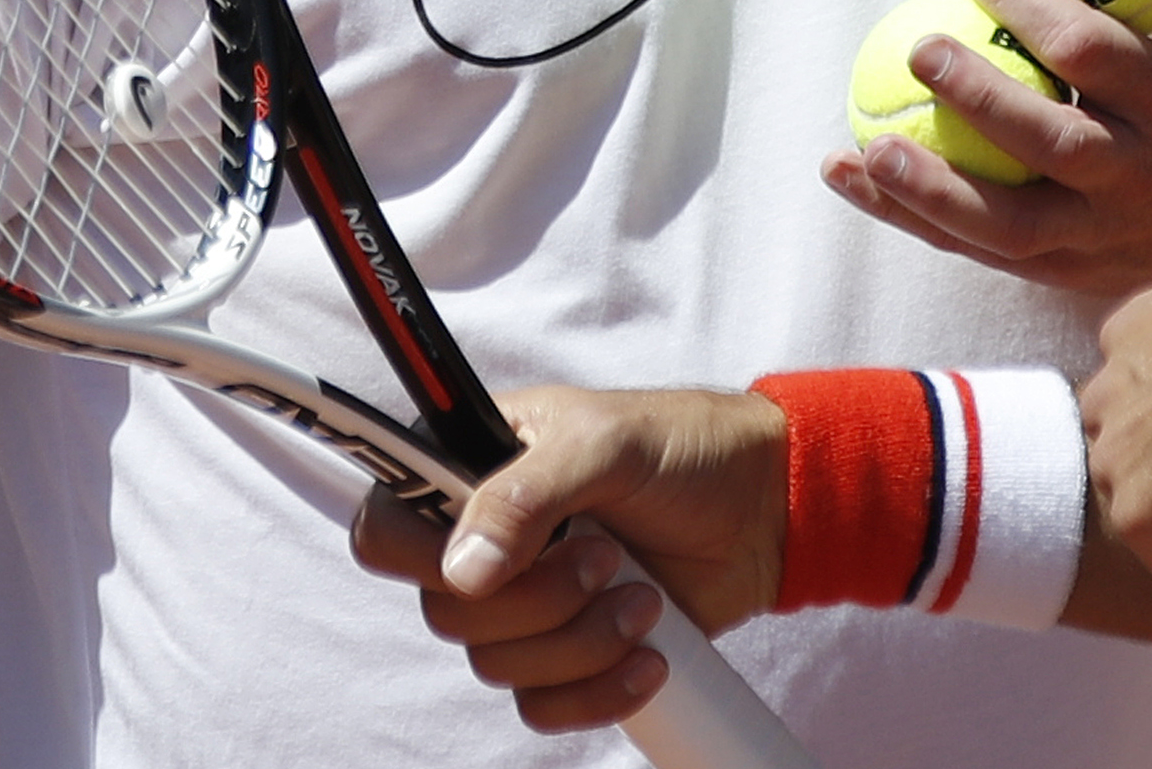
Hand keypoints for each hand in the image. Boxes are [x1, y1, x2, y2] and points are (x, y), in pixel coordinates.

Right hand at [346, 385, 784, 737]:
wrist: (764, 510)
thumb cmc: (686, 451)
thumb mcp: (605, 444)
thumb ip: (524, 496)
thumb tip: (462, 572)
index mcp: (472, 468)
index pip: (387, 527)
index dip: (418, 557)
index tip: (485, 564)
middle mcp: (486, 539)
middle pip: (447, 614)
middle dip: (538, 600)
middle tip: (605, 560)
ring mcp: (526, 601)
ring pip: (498, 666)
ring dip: (580, 642)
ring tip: (644, 597)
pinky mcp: (567, 654)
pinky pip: (542, 706)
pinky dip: (597, 692)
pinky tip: (648, 656)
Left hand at [820, 0, 1151, 293]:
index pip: (1095, 54)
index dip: (1029, 4)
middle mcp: (1140, 178)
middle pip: (1054, 147)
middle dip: (983, 100)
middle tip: (918, 47)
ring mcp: (1101, 237)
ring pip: (1009, 225)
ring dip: (931, 190)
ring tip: (864, 146)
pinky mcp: (1065, 273)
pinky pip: (979, 250)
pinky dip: (912, 218)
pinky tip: (850, 176)